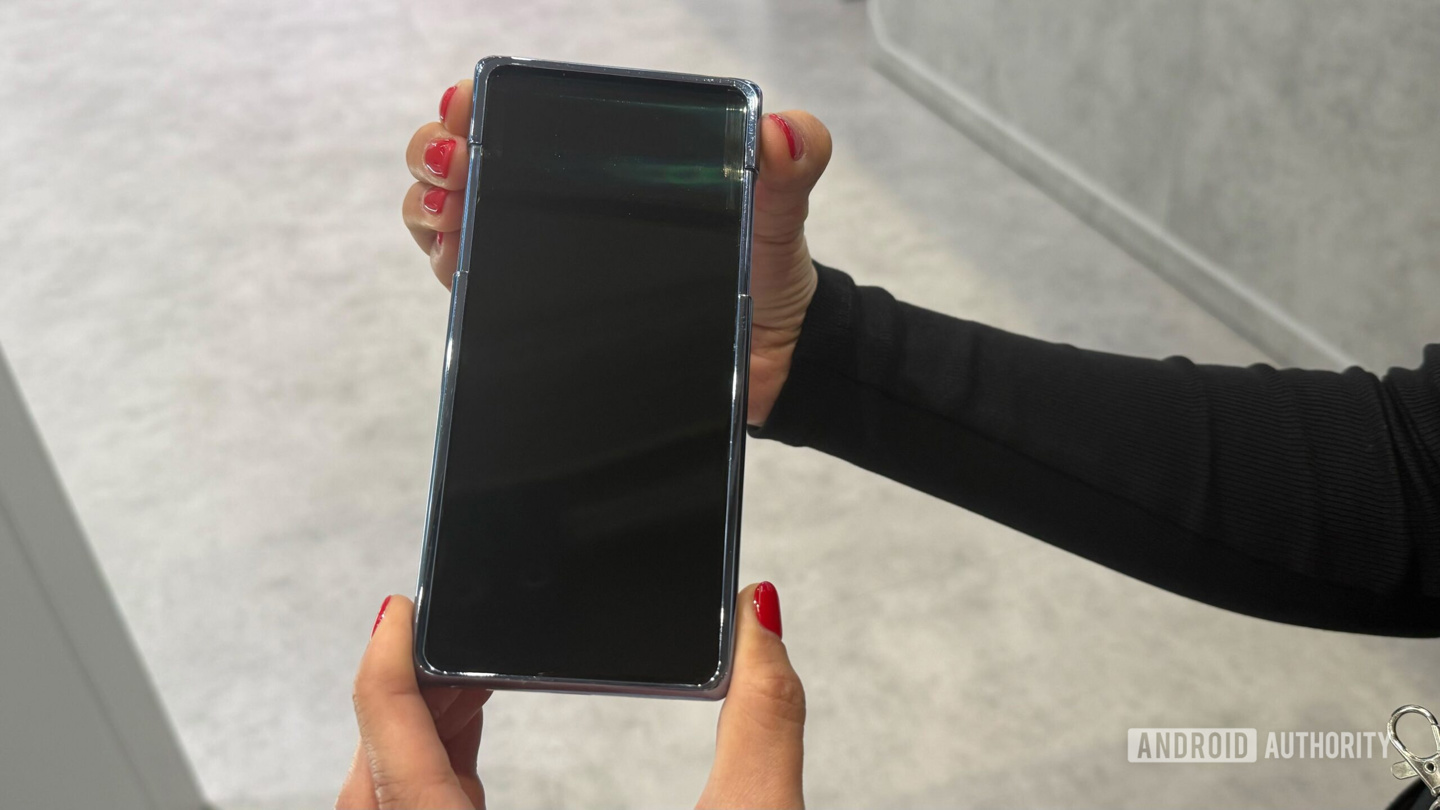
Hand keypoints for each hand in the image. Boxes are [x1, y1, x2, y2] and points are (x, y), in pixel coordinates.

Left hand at [336, 583, 804, 808]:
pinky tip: (470, 756)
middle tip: (464, 635)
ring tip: (475, 683)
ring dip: (418, 742)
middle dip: (412, 697)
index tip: (402, 610)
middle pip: (378, 786)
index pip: (397, 761)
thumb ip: (763, 725)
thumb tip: (758, 621)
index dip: (385, 672)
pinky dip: (431, 783)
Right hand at [402, 81, 832, 425]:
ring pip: (452, 219)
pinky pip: (468, 285)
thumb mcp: (778, 213)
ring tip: (447, 216)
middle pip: (467, 162)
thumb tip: (784, 132)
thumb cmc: (766, 275)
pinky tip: (457, 264)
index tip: (468, 107)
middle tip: (451, 167)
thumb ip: (791, 168)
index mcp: (607, 164)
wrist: (772, 362)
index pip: (523, 118)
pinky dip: (448, 267)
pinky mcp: (533, 311)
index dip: (480, 104)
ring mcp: (540, 256)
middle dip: (436, 153)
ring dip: (431, 209)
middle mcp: (559, 204)